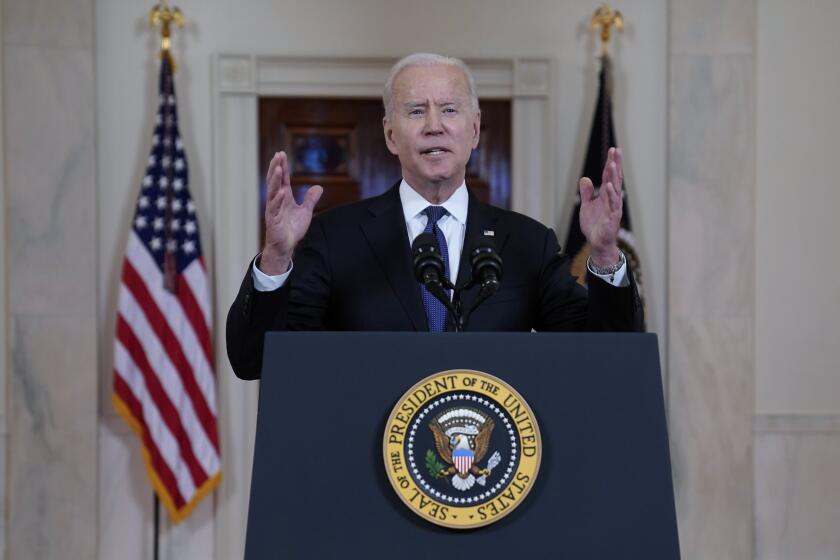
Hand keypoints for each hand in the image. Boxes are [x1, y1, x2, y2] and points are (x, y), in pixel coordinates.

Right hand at [260, 151, 322, 274]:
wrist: (286, 246)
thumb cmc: (292, 229)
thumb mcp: (305, 212)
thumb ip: (310, 199)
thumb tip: (319, 187)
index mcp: (284, 197)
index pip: (282, 179)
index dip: (282, 166)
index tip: (281, 153)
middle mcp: (277, 201)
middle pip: (275, 181)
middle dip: (276, 168)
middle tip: (278, 155)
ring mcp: (273, 210)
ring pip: (272, 191)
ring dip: (275, 180)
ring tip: (278, 168)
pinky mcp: (273, 220)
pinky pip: (274, 208)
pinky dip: (277, 200)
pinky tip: (281, 191)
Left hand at [579, 147, 622, 266]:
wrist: (597, 242)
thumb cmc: (594, 224)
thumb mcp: (586, 206)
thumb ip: (586, 192)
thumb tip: (585, 178)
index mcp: (607, 195)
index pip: (610, 176)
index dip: (611, 163)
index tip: (613, 150)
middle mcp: (612, 199)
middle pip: (614, 178)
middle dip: (615, 164)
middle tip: (616, 150)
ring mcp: (614, 207)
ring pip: (614, 189)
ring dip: (613, 176)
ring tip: (612, 164)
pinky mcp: (612, 217)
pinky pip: (612, 204)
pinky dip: (611, 195)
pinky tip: (608, 186)